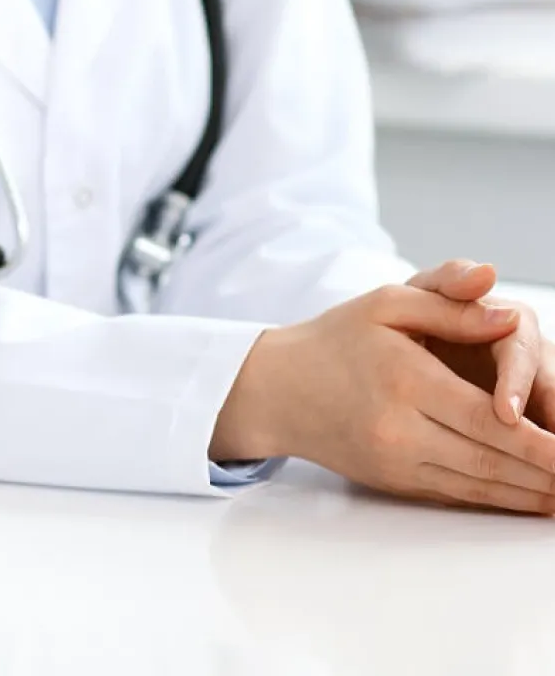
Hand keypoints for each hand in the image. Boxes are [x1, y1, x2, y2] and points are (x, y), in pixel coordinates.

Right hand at [212, 285, 554, 513]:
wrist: (275, 389)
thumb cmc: (331, 340)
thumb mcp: (385, 304)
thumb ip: (448, 305)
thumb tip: (508, 318)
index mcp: (404, 379)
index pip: (487, 419)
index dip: (540, 442)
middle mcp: (398, 428)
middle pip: (490, 460)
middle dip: (546, 474)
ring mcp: (393, 460)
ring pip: (476, 485)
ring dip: (528, 494)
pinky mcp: (389, 478)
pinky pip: (452, 494)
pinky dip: (494, 500)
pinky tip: (524, 499)